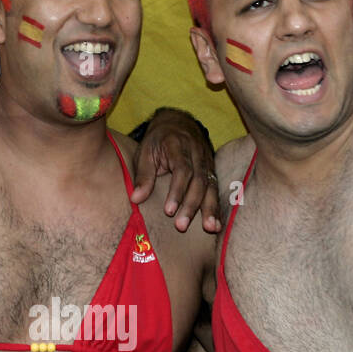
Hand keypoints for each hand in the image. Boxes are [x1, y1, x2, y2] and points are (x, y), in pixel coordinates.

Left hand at [131, 109, 220, 233]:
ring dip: (210, 209)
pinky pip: (216, 189)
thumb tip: (135, 200)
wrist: (179, 123)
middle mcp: (197, 153)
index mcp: (178, 145)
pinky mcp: (212, 170)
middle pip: (198, 181)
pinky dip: (216, 207)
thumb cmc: (158, 141)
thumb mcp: (145, 152)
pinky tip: (216, 224)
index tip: (168, 211)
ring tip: (210, 228)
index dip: (176, 191)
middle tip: (181, 225)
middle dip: (191, 205)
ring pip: (211, 186)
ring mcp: (208, 161)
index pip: (182, 170)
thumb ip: (143, 175)